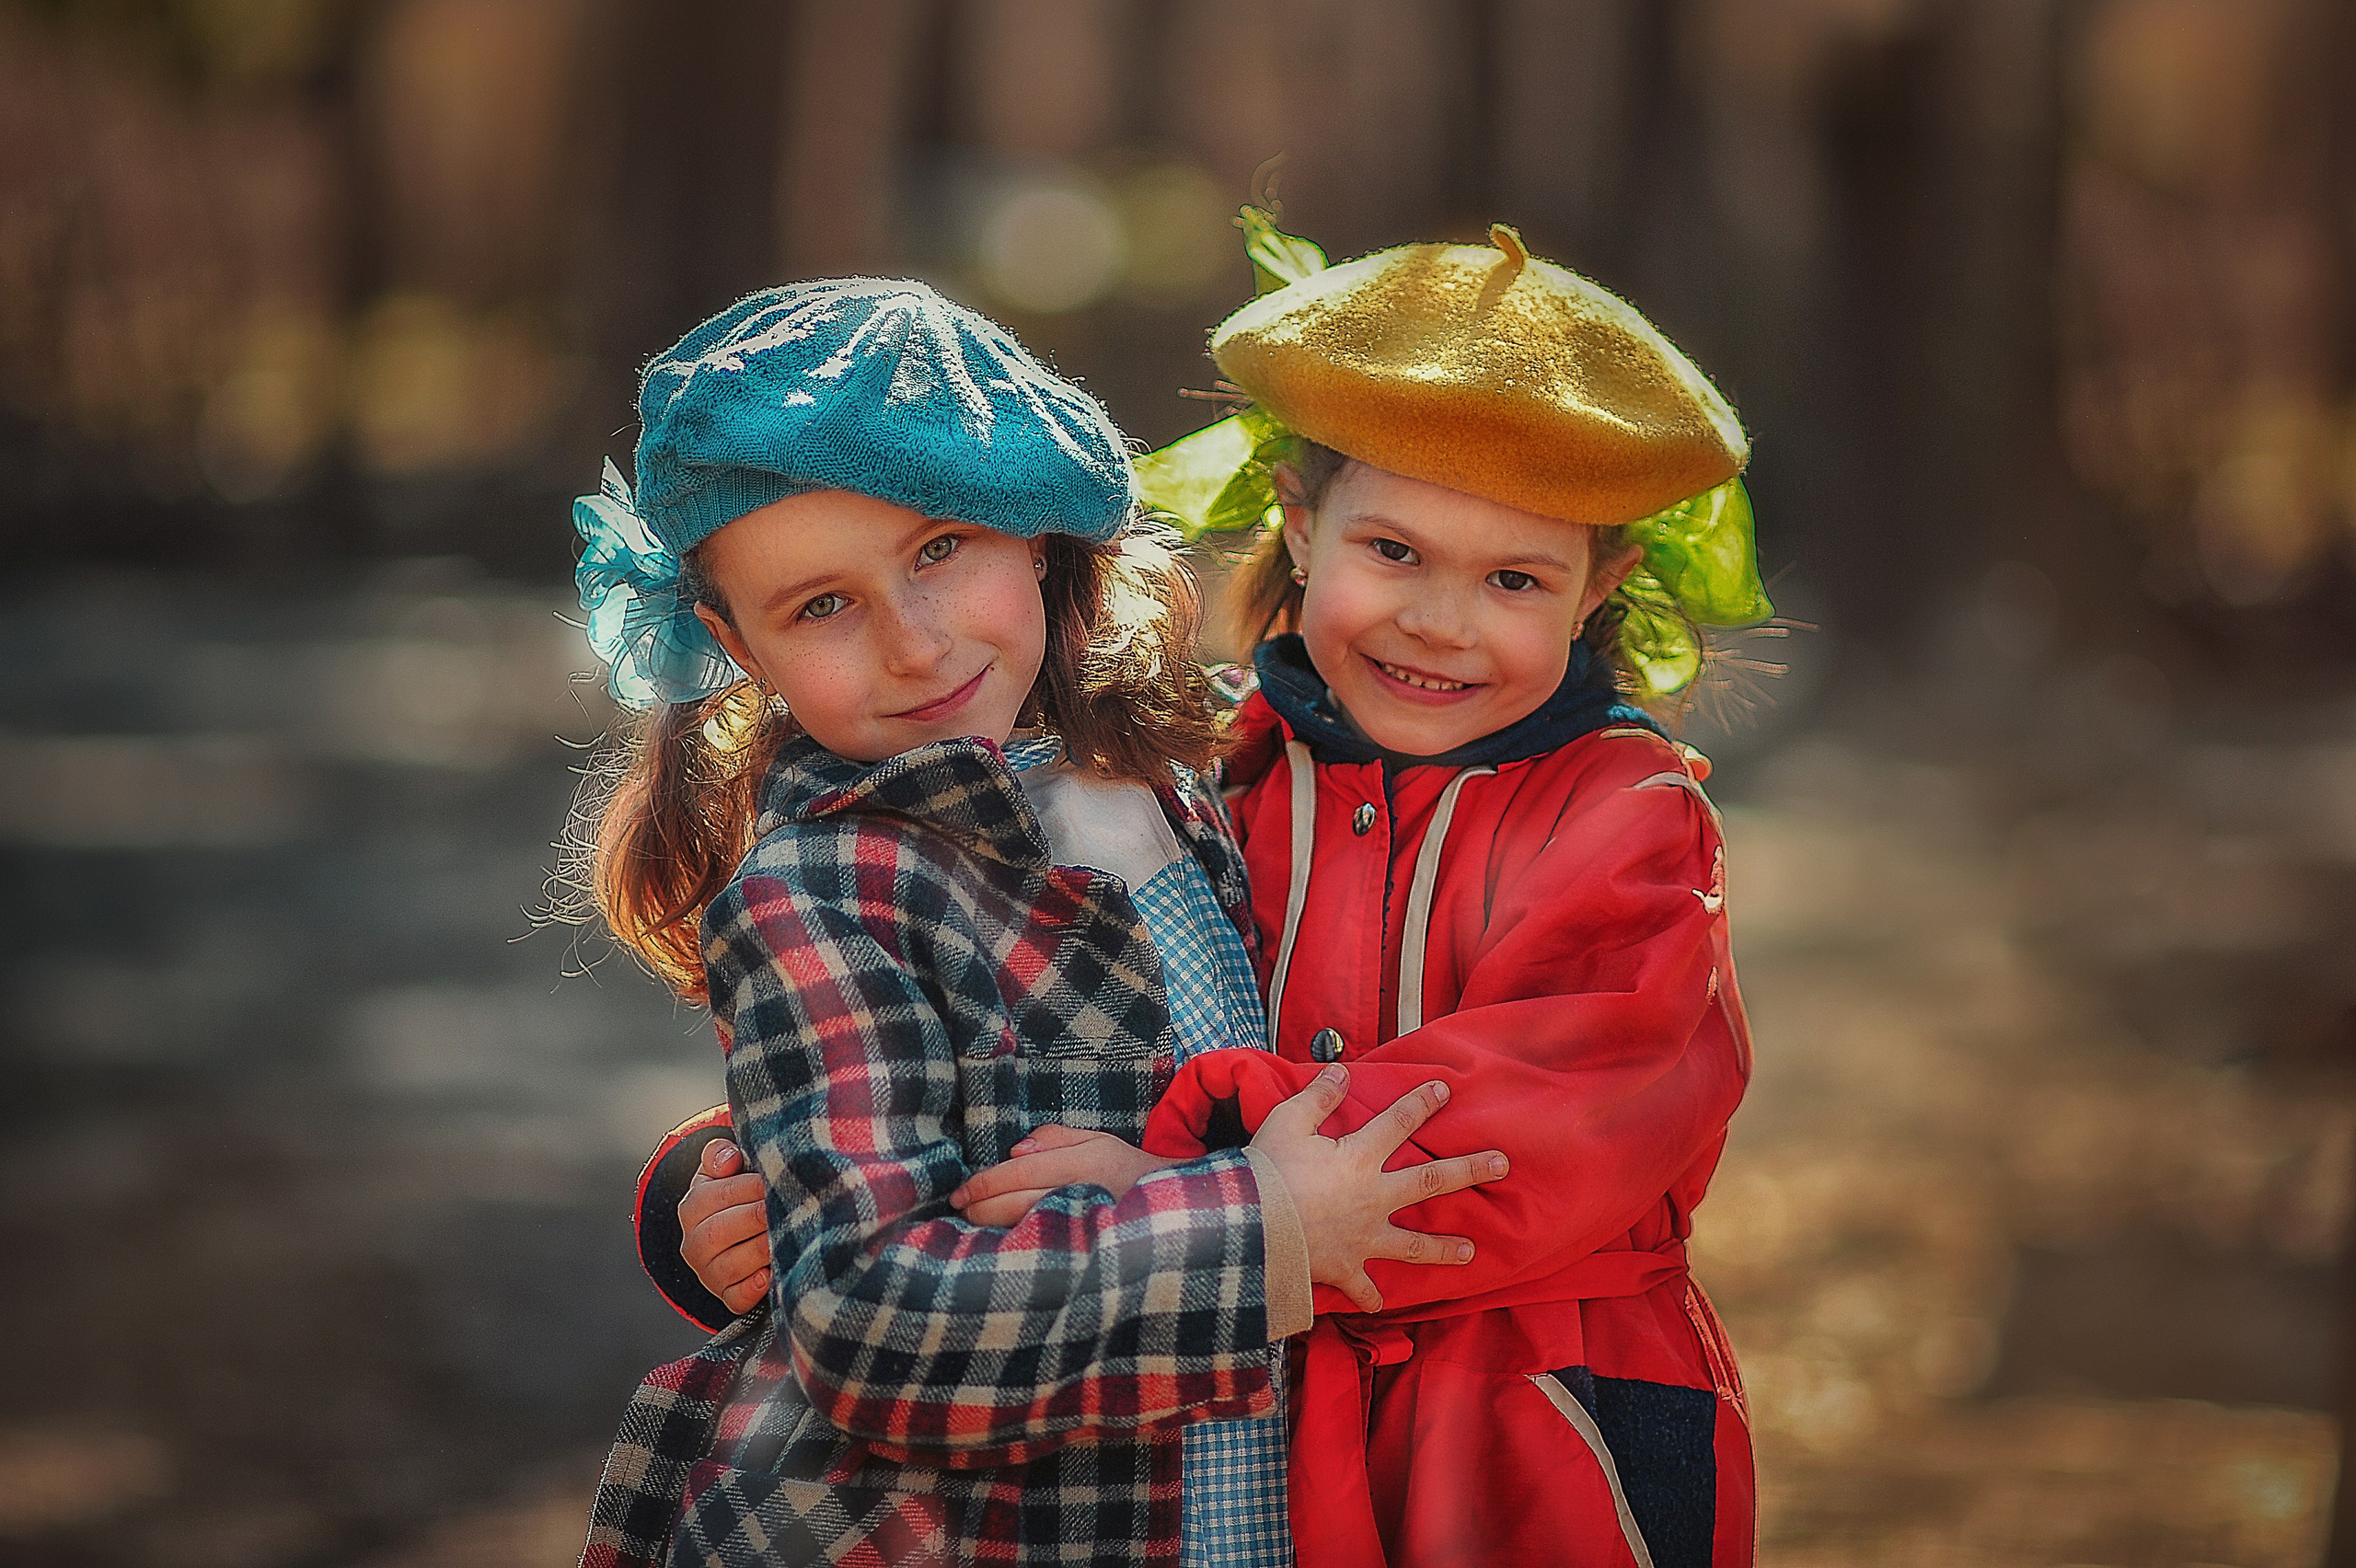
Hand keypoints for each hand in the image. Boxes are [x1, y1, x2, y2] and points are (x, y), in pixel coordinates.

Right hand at [679, 1138, 772, 1314]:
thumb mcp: (725, 1169)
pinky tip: (770, 1276)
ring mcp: (708, 1274)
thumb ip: (720, 1154)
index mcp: (693, 1207)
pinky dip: (752, 1290)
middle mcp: (694, 1244)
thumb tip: (728, 1160)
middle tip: (789, 1206)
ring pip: (728, 1266)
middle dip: (757, 1218)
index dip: (748, 1187)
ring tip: (787, 1236)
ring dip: (760, 1251)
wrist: (739, 1231)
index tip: (775, 1180)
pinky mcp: (727, 1296)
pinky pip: (735, 1299)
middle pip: (719, 1232)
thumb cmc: (739, 1193)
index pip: (716, 1196)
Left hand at [950, 1125, 1181, 1226]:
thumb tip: (1016, 1149)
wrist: (1179, 1212)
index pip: (1021, 1172)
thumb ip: (1058, 1137)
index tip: (959, 1193)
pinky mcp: (1089, 1251)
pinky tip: (1005, 1245)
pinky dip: (1017, 1245)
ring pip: (1027, 1230)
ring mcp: (1088, 1225)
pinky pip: (1044, 1249)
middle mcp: (1086, 1193)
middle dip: (982, 1209)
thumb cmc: (1131, 1172)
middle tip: (962, 1210)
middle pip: (1017, 1204)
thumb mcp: (1100, 1141)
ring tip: (976, 1225)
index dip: (984, 1184)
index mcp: (1088, 1162)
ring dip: (994, 1230)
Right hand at [1250, 1066, 1508, 1312]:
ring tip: (1471, 1253)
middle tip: (1502, 1165)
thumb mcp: (1287, 1122)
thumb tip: (1339, 1071)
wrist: (1249, 1230)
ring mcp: (1364, 1237)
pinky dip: (1370, 1297)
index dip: (1422, 1103)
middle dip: (1470, 1170)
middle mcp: (1373, 1197)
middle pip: (1431, 1182)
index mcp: (1359, 1158)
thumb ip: (1317, 1097)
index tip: (1445, 1090)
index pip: (1399, 1122)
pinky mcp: (1345, 1267)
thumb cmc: (1266, 1174)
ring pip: (1414, 1244)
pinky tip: (1379, 1302)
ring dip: (1444, 1249)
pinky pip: (1362, 1288)